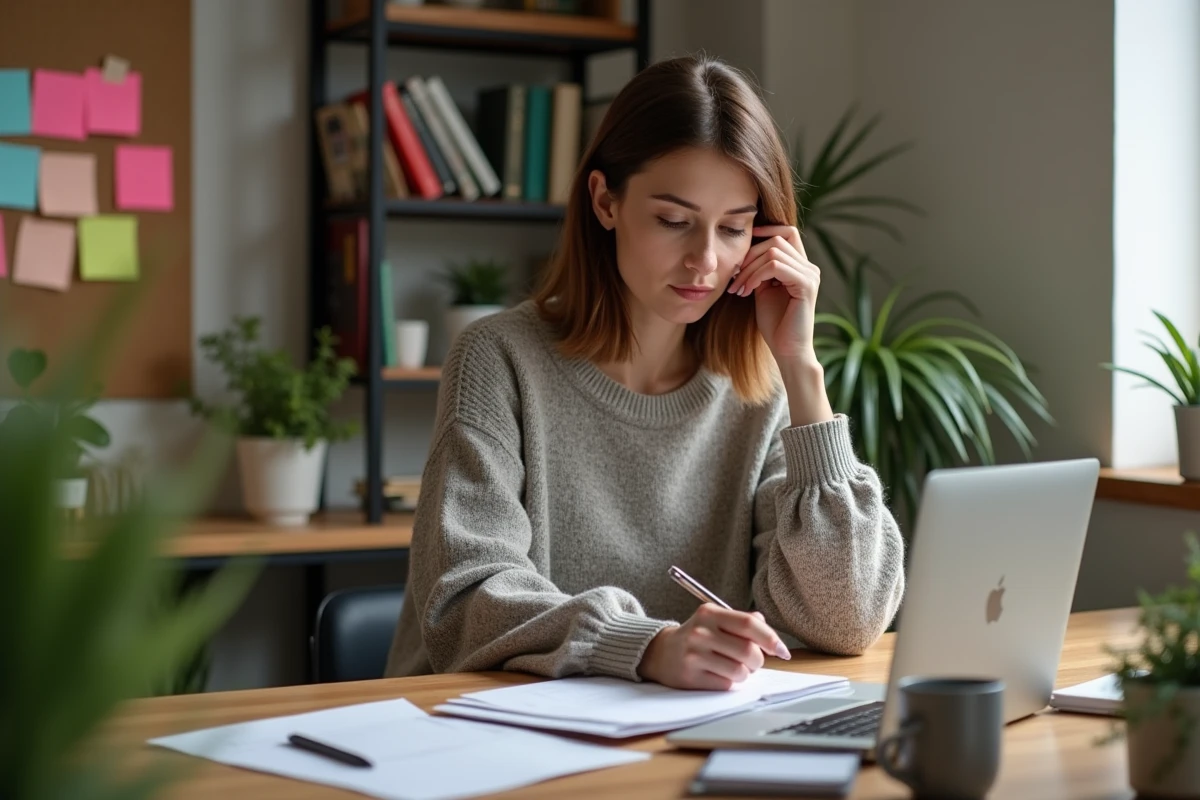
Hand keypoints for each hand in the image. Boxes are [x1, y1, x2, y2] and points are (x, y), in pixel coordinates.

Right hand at [637, 605, 790, 690]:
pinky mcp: (690, 676)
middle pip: (748, 651)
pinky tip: (719, 675)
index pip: (749, 624)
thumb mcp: (715, 620)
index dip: (771, 638)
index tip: (782, 651)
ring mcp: (694, 654)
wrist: (660, 652)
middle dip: (757, 661)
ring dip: (744, 674)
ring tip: (734, 669)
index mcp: (710, 613)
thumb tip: (766, 628)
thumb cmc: (697, 636)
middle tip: (752, 662)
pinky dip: (730, 683)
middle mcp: (701, 631)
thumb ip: (742, 621)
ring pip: (739, 671)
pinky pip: (725, 684)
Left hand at [726, 225, 820, 364]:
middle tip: (733, 278)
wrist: (787, 350)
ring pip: (773, 252)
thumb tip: (745, 251)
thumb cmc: (775, 324)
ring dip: (749, 269)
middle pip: (776, 240)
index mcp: (801, 266)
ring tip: (738, 288)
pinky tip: (747, 291)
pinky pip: (776, 266)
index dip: (766, 231)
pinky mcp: (806, 285)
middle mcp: (810, 268)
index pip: (787, 232)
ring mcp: (810, 275)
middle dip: (749, 256)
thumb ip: (760, 269)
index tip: (741, 245)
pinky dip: (756, 276)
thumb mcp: (763, 290)